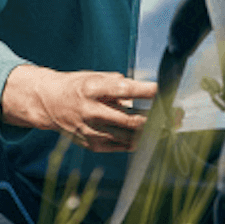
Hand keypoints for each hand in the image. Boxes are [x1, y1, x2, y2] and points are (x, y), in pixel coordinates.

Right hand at [0, 65, 157, 152]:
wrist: (49, 103)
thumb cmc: (78, 86)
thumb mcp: (95, 77)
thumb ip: (119, 84)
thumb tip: (146, 91)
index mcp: (93, 89)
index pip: (125, 90)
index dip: (146, 91)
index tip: (164, 90)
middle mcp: (92, 111)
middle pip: (131, 119)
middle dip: (156, 119)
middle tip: (175, 115)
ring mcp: (92, 130)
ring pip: (129, 137)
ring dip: (151, 133)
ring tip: (168, 128)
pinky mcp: (92, 144)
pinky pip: (121, 146)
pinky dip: (137, 141)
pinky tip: (149, 137)